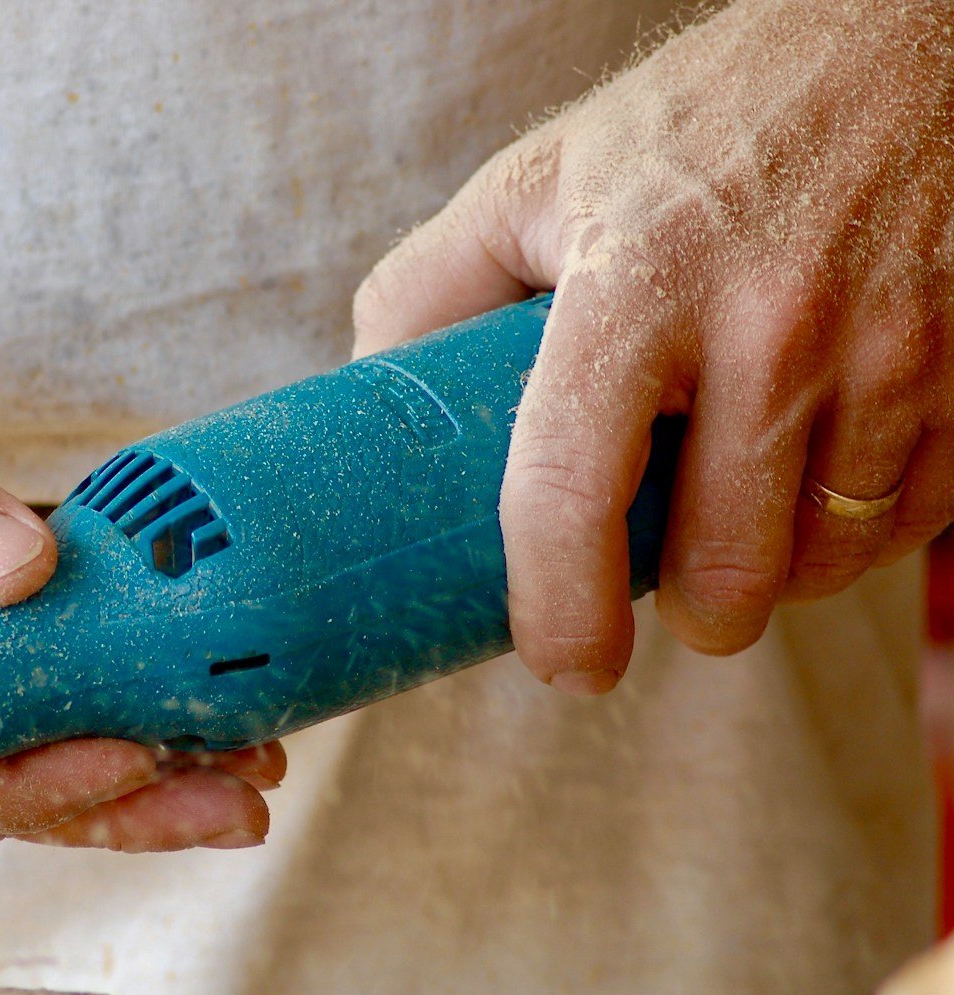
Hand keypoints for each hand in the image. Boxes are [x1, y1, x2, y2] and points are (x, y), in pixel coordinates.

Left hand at [352, 0, 953, 692]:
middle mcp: (769, 319)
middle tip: (659, 577)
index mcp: (633, 280)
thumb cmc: (687, 126)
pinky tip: (813, 477)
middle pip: (724, 568)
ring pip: (823, 562)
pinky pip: (910, 521)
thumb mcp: (529, 183)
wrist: (880, 44)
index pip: (573, 487)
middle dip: (685, 608)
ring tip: (734, 511)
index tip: (565, 662)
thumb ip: (429, 293)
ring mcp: (884, 345)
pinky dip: (854, 531)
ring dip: (771, 570)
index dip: (560, 608)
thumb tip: (366, 403)